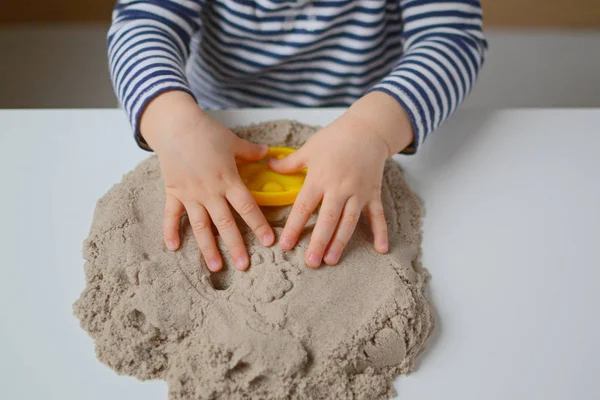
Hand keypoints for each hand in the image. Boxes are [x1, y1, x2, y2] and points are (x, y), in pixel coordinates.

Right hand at [140, 91, 274, 271]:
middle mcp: (210, 192)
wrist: (175, 125)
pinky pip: (172, 215)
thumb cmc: (206, 132)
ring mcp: (190, 194)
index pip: (247, 207)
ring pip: (201, 226)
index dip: (258, 225)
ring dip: (208, 247)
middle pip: (225, 223)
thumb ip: (251, 152)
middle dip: (236, 246)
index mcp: (228, 180)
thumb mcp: (233, 141)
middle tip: (244, 266)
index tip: (269, 242)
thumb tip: (269, 153)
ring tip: (215, 267)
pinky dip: (170, 231)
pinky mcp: (173, 192)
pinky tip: (173, 248)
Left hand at [269, 91, 413, 267]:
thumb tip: (268, 166)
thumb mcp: (309, 148)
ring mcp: (358, 192)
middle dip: (318, 242)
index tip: (285, 245)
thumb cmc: (335, 138)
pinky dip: (381, 232)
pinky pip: (378, 215)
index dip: (294, 226)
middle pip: (327, 219)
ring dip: (341, 242)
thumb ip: (290, 163)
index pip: (304, 206)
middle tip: (311, 262)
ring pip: (349, 221)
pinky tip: (381, 249)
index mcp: (320, 178)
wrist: (367, 129)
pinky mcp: (373, 193)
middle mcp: (339, 188)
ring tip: (331, 260)